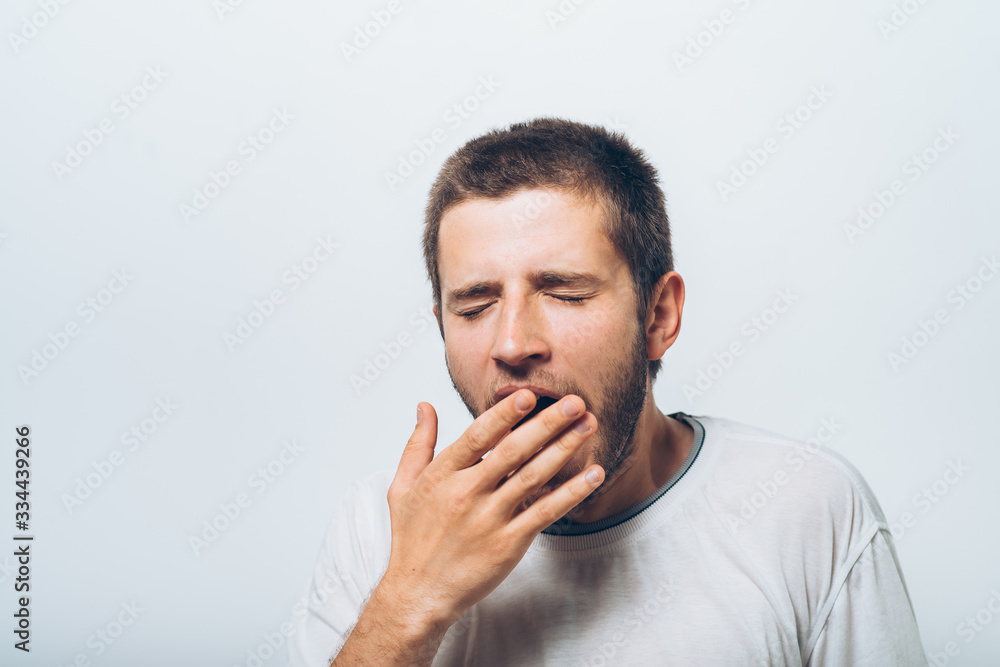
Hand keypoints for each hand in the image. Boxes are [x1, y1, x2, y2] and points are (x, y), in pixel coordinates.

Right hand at [380, 390, 603, 629]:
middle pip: (513, 451)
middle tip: (575, 402)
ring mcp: (489, 520)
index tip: (530, 395)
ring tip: (588, 426)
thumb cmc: (411, 540)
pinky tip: (592, 475)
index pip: (477, 436)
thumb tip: (425, 406)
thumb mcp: (402, 487)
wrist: (417, 595)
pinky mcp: (508, 544)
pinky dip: (571, 492)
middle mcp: (466, 494)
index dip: (504, 414)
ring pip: (533, 477)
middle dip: (547, 423)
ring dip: (565, 448)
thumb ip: (418, 444)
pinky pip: (545, 513)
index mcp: (443, 476)